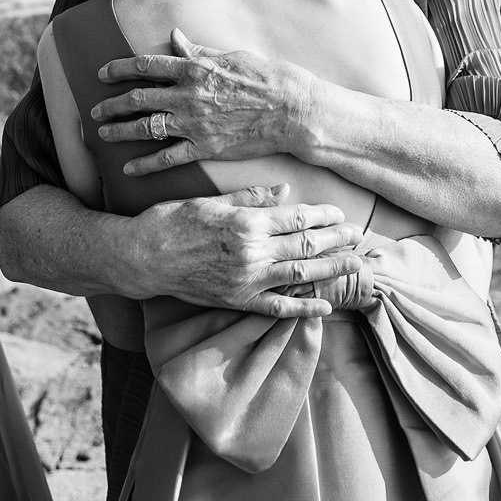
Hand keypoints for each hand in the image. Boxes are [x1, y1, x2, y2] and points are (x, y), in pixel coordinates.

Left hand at [91, 29, 322, 175]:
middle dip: (111, 104)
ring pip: (146, 127)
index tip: (103, 73)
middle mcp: (188, 96)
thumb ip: (198, 50)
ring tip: (103, 134)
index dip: (119, 68)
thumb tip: (175, 36)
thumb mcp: (231, 56)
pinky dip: (146, 164)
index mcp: (194, 69)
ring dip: (121, 131)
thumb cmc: (267, 78)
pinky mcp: (205, 148)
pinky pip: (168, 158)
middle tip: (94, 110)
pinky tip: (130, 169)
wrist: (292, 111)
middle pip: (138, 98)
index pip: (146, 65)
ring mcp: (195, 123)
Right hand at [130, 183, 364, 318]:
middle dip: (335, 240)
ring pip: (300, 273)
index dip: (323, 216)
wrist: (142, 257)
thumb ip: (251, 198)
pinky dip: (304, 308)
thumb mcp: (211, 200)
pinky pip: (278, 307)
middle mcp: (252, 252)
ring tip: (354, 264)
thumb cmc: (173, 221)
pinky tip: (325, 306)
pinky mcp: (238, 301)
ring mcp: (246, 279)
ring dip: (331, 269)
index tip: (341, 215)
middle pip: (305, 244)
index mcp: (247, 222)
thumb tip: (285, 192)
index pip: (296, 217)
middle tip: (358, 236)